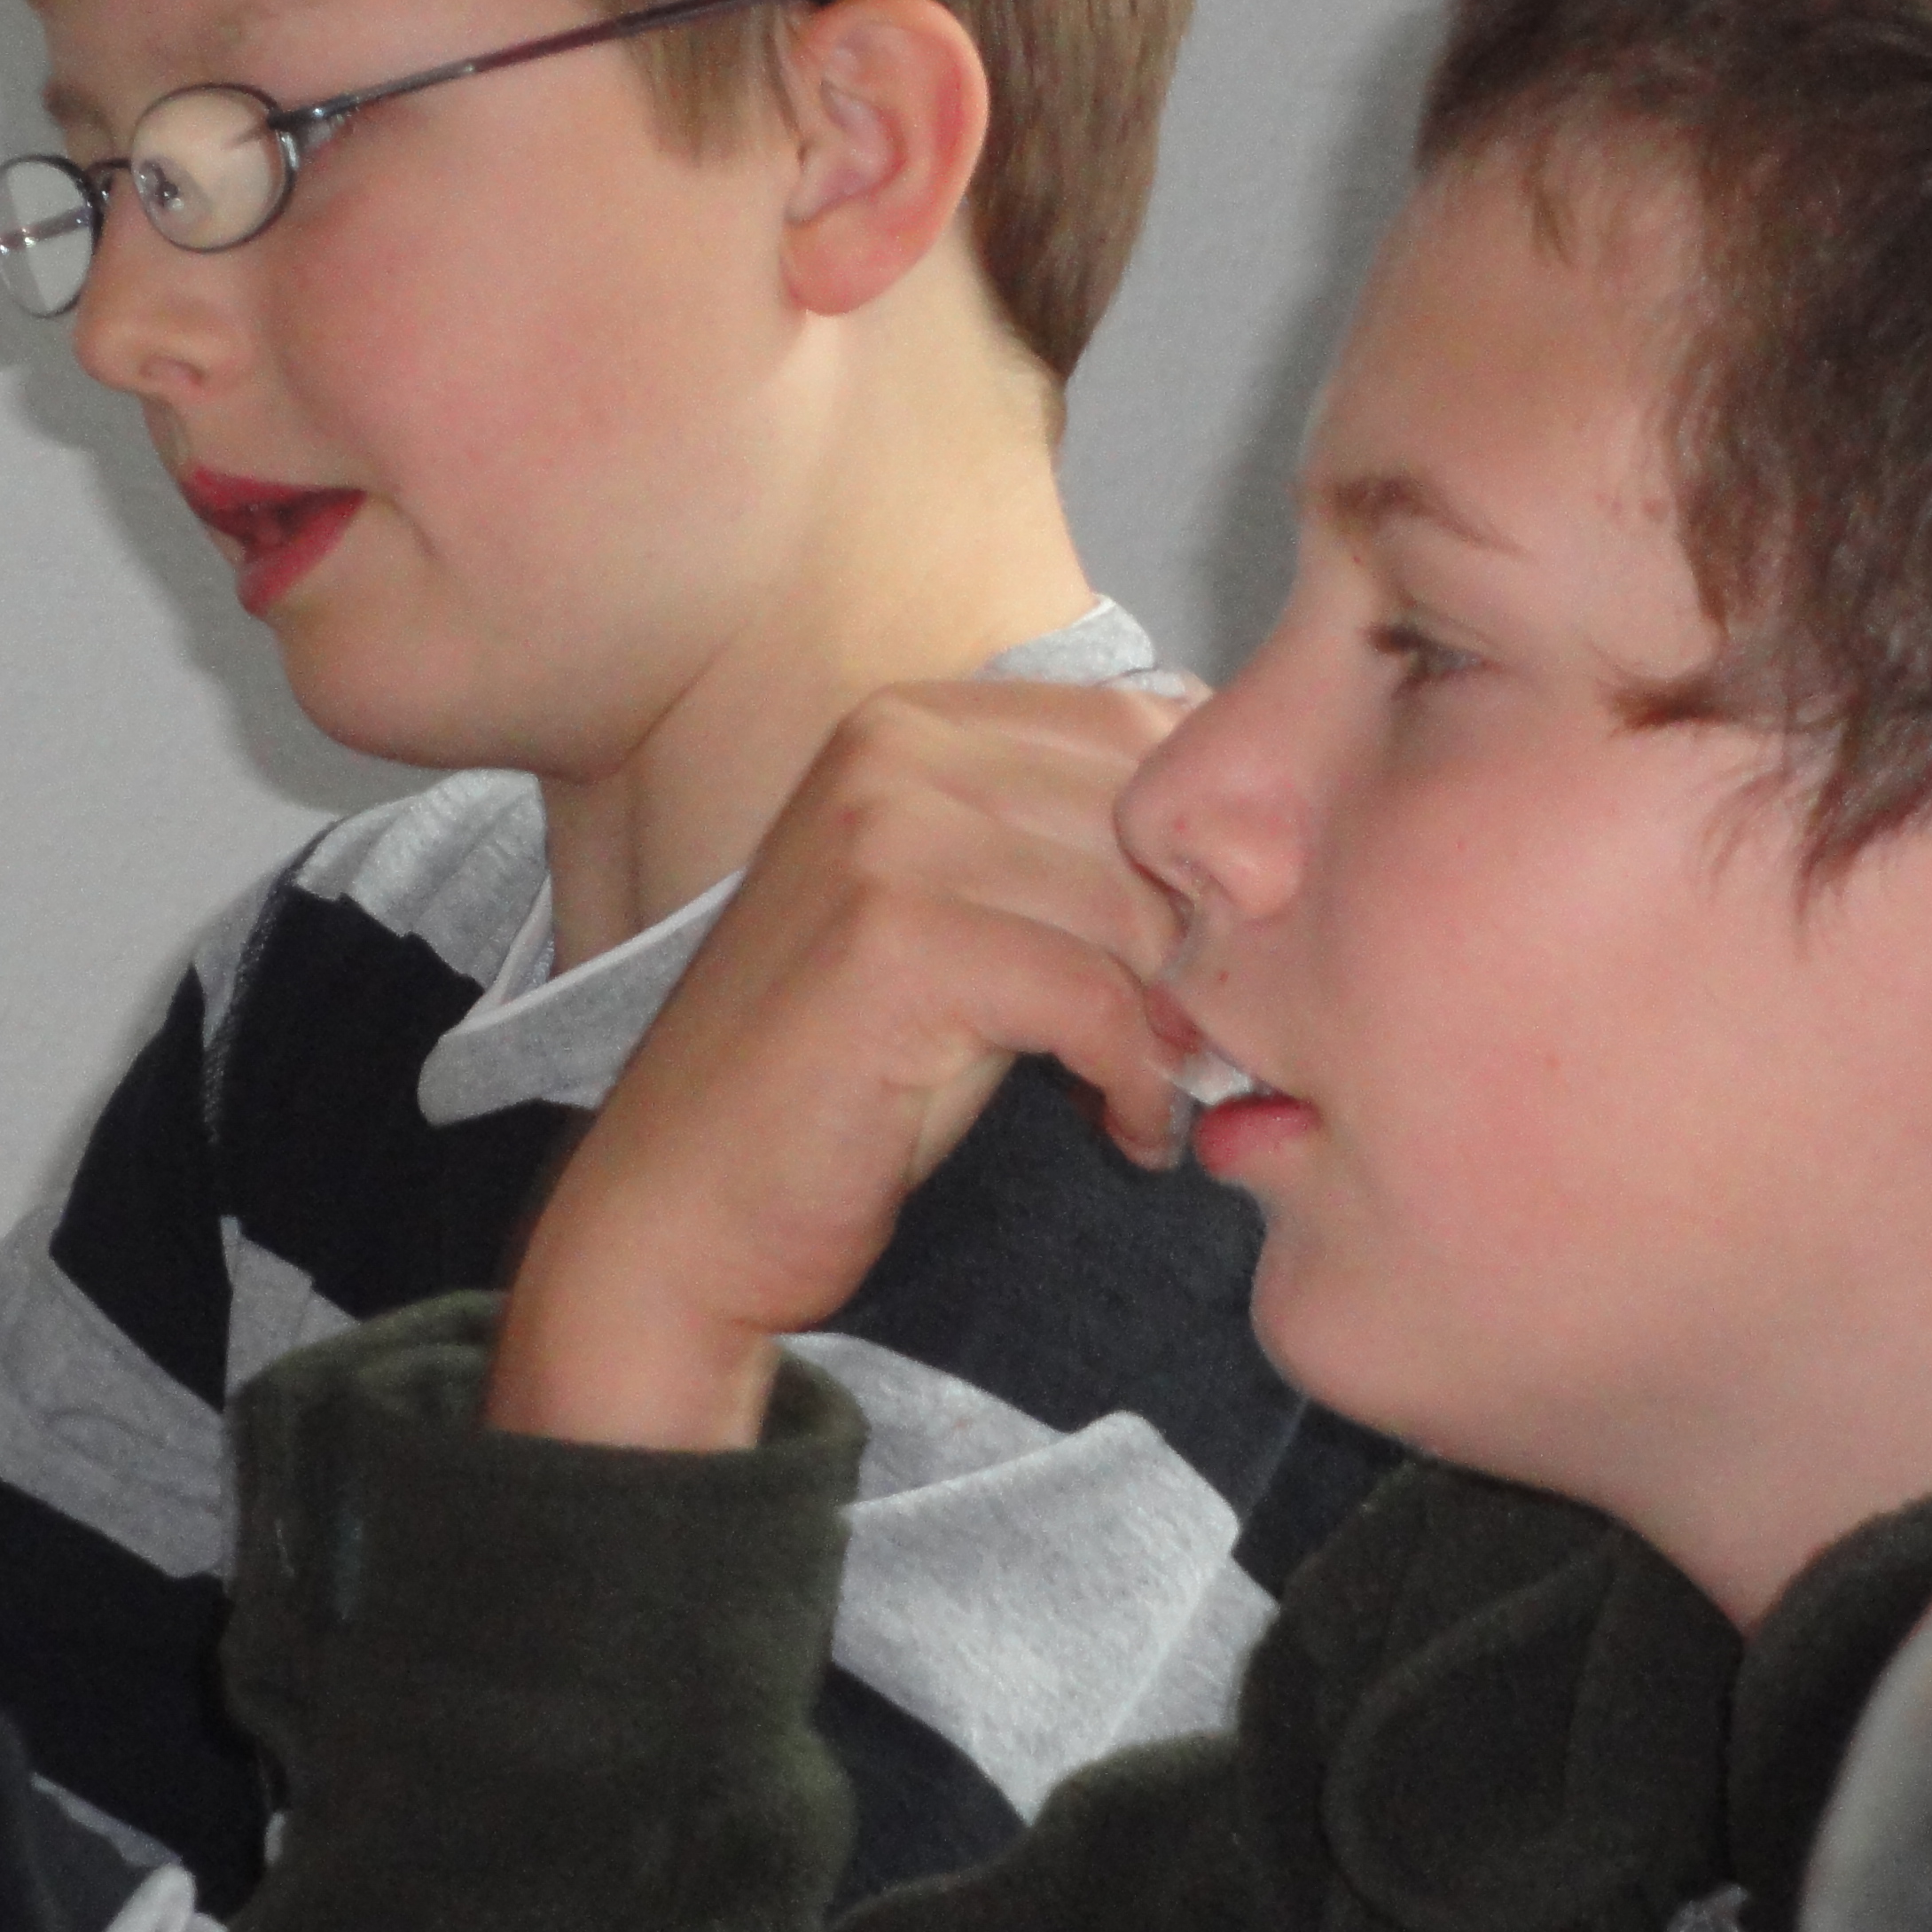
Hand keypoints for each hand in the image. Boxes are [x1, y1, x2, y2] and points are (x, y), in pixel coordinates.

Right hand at [489, 681, 1190, 1451]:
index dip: (1206, 855)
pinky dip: (1130, 1079)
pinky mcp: (895, 945)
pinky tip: (1118, 1130)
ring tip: (1144, 1094)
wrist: (678, 1212)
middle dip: (1198, 946)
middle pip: (1149, 823)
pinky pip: (1094, 996)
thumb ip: (1065, 851)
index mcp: (907, 720)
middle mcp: (890, 750)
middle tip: (1189, 1049)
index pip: (1145, 726)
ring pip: (1133, 912)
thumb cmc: (837, 1080)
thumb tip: (1253, 846)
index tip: (1203, 966)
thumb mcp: (958, 920)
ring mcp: (884, 839)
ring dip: (1168, 1024)